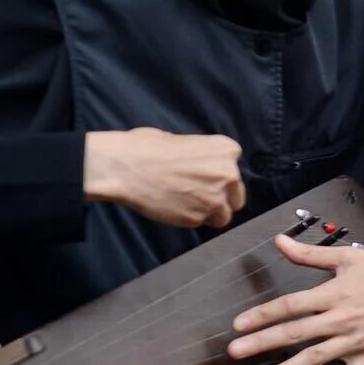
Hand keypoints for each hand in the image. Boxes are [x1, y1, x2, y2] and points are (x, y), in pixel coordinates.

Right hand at [83, 128, 244, 227]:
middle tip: (198, 196)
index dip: (219, 178)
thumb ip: (205, 157)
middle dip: (221, 198)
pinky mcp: (198, 218)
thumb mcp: (187, 141)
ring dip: (209, 213)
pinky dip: (191, 219)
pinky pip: (202, 223)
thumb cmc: (148, 147)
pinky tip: (175, 208)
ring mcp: (215, 199)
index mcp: (228, 150)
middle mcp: (229, 175)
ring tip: (187, 204)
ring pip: (224, 215)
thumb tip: (204, 166)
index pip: (234, 171)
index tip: (203, 178)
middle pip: (236, 196)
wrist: (127, 167)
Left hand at [227, 235, 363, 364]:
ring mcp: (355, 341)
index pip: (291, 305)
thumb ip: (309, 254)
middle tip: (236, 352)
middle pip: (295, 332)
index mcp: (334, 293)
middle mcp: (341, 318)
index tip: (239, 324)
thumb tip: (279, 241)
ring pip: (315, 357)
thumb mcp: (348, 258)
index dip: (263, 314)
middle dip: (263, 342)